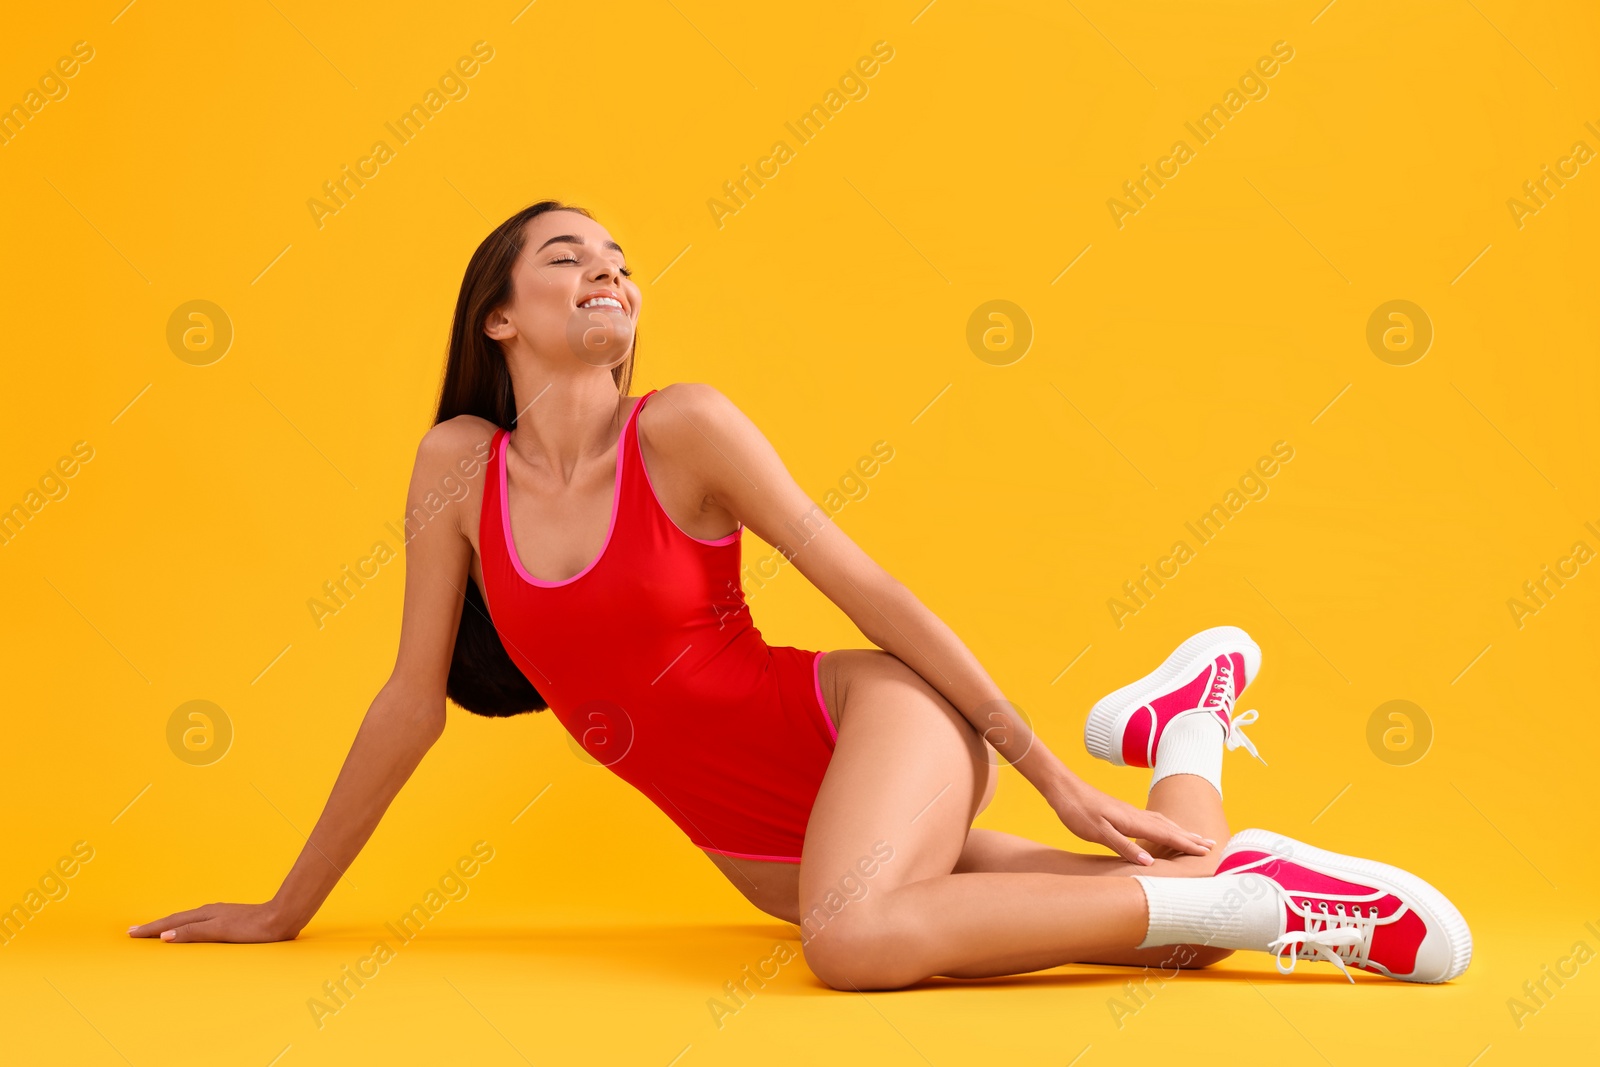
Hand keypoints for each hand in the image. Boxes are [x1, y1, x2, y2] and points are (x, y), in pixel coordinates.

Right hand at [128, 901, 299, 943]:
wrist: (281, 919)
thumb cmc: (253, 928)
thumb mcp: (221, 932)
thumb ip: (194, 933)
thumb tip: (165, 936)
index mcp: (205, 915)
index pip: (171, 923)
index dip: (151, 929)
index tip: (131, 932)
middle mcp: (209, 912)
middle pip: (176, 919)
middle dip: (154, 926)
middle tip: (133, 931)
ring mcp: (218, 914)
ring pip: (186, 919)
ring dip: (168, 925)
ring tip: (154, 930)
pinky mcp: (228, 919)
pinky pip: (197, 922)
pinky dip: (184, 926)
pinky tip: (187, 929)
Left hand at [1047, 776, 1213, 865]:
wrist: (1063, 787)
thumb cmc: (1077, 811)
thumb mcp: (1097, 833)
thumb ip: (1123, 847)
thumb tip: (1149, 863)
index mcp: (1132, 821)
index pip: (1166, 834)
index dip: (1186, 844)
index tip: (1206, 851)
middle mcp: (1135, 815)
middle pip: (1169, 827)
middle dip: (1190, 837)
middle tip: (1211, 845)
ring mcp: (1129, 811)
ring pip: (1161, 821)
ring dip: (1180, 830)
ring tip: (1194, 837)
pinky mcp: (1121, 811)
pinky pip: (1151, 819)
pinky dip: (1165, 825)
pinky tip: (1164, 827)